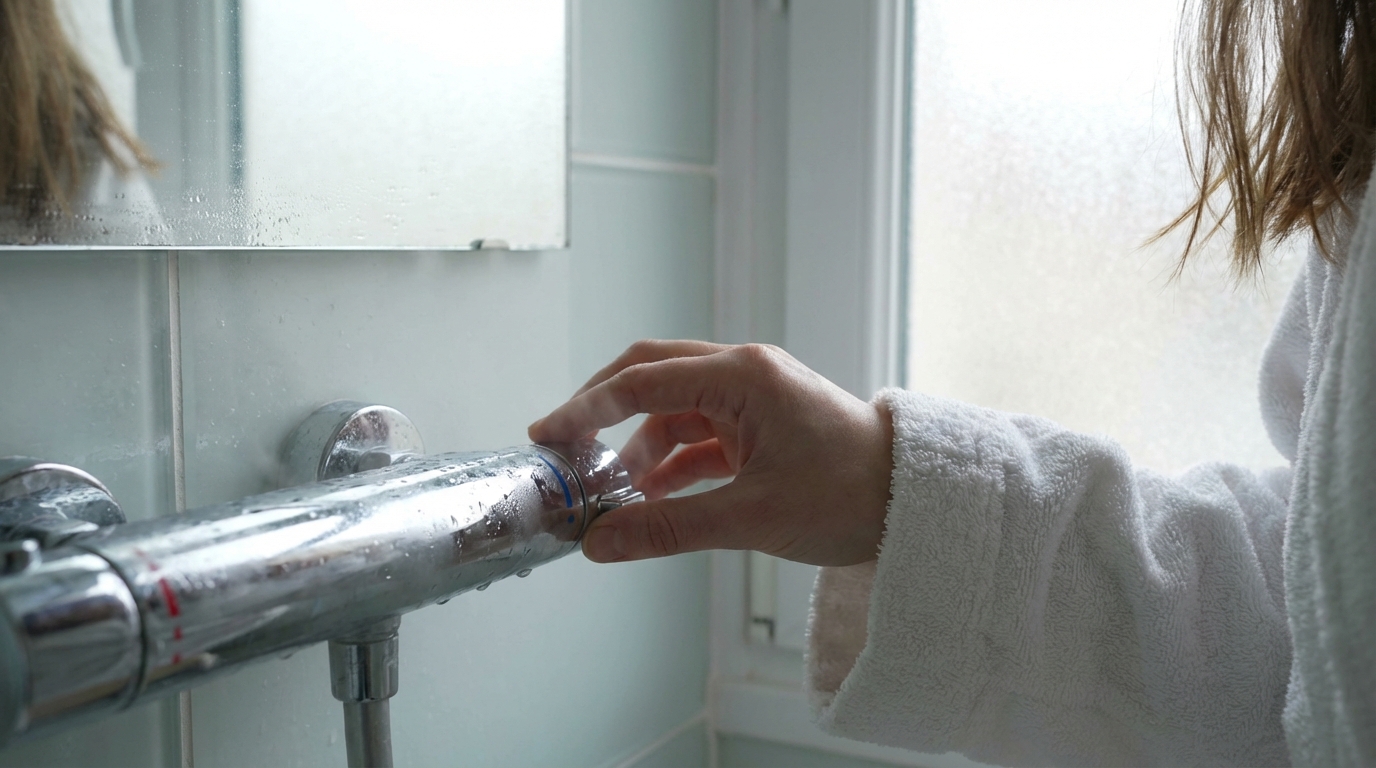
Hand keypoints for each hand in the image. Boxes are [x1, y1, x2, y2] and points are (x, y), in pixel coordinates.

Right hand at [528, 340, 893, 565]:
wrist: (916, 501)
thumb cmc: (850, 495)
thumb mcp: (752, 517)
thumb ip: (669, 528)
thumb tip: (599, 543)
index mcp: (742, 376)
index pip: (643, 380)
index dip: (587, 408)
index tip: (547, 436)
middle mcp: (744, 374)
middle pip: (652, 376)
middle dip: (603, 411)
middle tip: (563, 449)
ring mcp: (754, 397)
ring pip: (673, 410)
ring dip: (639, 448)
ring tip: (610, 496)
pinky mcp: (761, 425)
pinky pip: (700, 436)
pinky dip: (671, 465)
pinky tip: (647, 499)